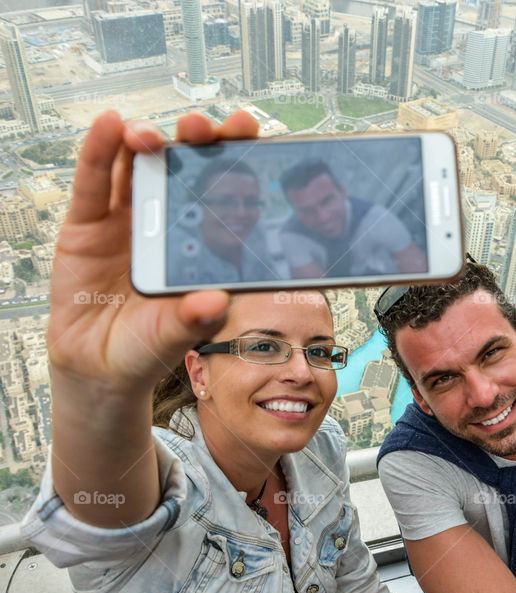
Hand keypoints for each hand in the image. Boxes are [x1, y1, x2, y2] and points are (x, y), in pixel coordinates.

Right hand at [47, 110, 257, 392]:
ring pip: (138, 164)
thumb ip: (195, 318)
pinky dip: (98, 150)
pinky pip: (93, 182)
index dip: (235, 157)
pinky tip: (108, 125)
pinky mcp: (88, 224)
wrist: (100, 365)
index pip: (223, 188)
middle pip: (184, 165)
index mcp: (200, 238)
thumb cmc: (149, 345)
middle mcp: (167, 219)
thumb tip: (216, 301)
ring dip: (146, 138)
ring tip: (151, 133)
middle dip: (196, 139)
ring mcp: (127, 217)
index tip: (249, 132)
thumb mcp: (177, 335)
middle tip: (204, 127)